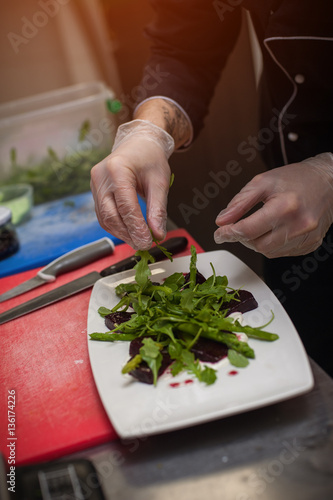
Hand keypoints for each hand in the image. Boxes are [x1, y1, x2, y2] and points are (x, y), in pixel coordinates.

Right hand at [90, 120, 173, 248]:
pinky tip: (129, 232)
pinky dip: (116, 226)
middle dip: (127, 233)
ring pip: (104, 217)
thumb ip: (158, 209)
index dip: (136, 227)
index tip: (147, 242)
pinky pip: (103, 214)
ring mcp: (95, 184)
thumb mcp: (160, 182)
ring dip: (121, 233)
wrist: (138, 143)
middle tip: (144, 245)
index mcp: (117, 169)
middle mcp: (101, 176)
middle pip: (110, 214)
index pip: (125, 206)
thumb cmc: (150, 158)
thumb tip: (157, 234)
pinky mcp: (95, 191)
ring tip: (138, 240)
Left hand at [214, 153, 332, 257]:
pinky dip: (272, 245)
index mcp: (285, 207)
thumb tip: (221, 221)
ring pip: (269, 252)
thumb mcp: (262, 182)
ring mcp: (307, 237)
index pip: (248, 230)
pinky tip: (274, 230)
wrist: (328, 181)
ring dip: (257, 242)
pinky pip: (282, 253)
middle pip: (258, 245)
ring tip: (259, 225)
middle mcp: (299, 225)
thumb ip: (240, 202)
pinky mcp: (311, 244)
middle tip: (240, 226)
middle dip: (243, 238)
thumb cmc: (295, 179)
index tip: (219, 233)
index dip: (229, 233)